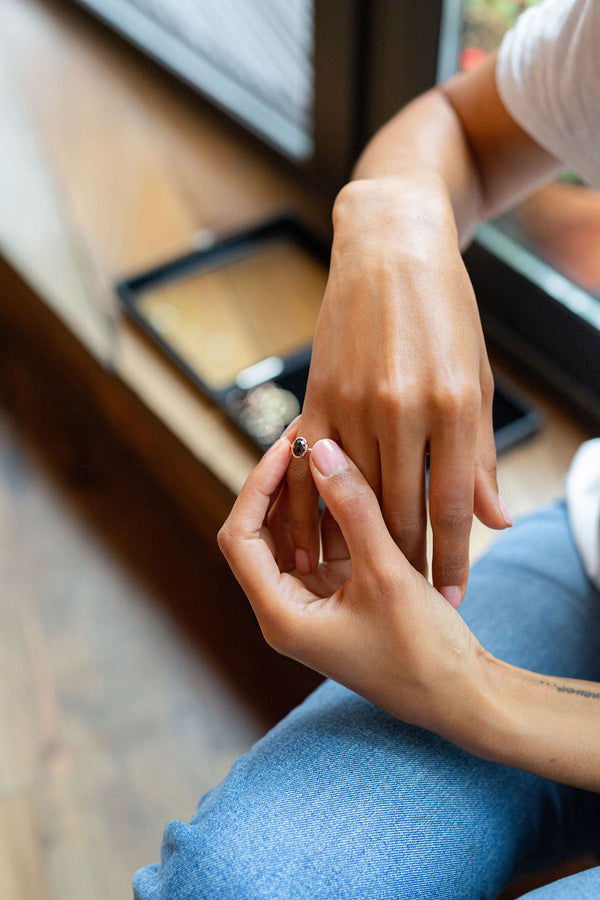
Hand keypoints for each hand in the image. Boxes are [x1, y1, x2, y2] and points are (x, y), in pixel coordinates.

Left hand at [218, 433, 486, 739]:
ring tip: (327, 451)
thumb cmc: (423, 650)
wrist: (459, 696)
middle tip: (307, 438)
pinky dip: (331, 517)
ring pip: (292, 538)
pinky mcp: (337, 599)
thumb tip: (322, 450)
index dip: (257, 487)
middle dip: (280, 486)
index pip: (240, 538)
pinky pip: (321, 547)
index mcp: (281, 616)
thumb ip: (354, 509)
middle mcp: (286, 611)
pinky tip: (351, 484)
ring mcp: (311, 605)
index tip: (286, 447)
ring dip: (307, 498)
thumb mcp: (387, 573)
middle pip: (261, 534)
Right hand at [275, 177, 510, 604]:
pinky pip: (308, 470)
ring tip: (361, 583)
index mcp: (452, 404)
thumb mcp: (477, 380)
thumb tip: (495, 521)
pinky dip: (311, 511)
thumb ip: (480, 456)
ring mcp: (352, 403)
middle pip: (400, 511)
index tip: (452, 596)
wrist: (391, 251)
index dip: (453, 558)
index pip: (451, 505)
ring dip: (356, 546)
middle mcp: (400, 408)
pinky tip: (314, 543)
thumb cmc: (446, 315)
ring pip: (352, 497)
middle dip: (408, 562)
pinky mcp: (316, 397)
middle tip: (411, 601)